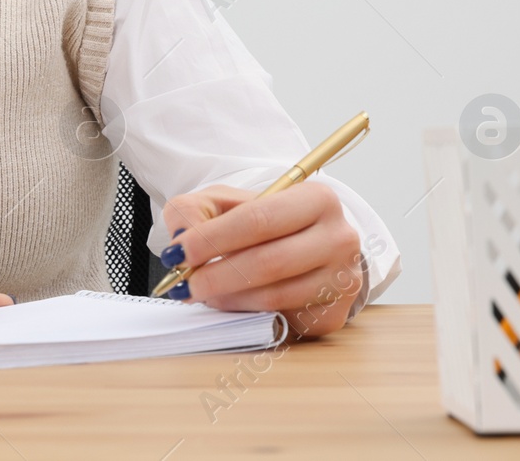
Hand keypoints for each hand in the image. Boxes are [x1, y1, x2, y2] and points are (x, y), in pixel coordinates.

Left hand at [158, 183, 364, 337]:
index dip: (213, 239)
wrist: (301, 247)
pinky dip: (245, 313)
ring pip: (274, 295)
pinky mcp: (333, 314)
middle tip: (182, 283)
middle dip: (215, 275)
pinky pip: (282, 318)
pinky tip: (228, 301)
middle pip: (269, 261)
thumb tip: (180, 238)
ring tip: (201, 292)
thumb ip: (193, 211)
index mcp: (316, 199)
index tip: (177, 253)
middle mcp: (339, 238)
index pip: (258, 220)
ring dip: (227, 297)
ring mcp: (341, 279)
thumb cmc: (260, 222)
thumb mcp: (224, 203)